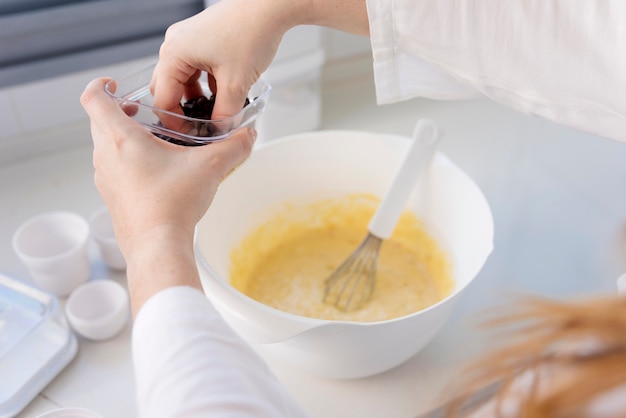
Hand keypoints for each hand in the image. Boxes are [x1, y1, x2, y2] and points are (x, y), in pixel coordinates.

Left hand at [80, 77, 255, 260]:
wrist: (157, 246)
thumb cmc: (172, 205)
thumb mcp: (210, 167)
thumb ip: (234, 146)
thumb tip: (248, 135)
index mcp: (121, 138)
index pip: (93, 98)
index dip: (101, 84)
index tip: (116, 85)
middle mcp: (106, 156)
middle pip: (99, 121)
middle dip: (121, 111)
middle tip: (147, 113)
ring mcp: (106, 179)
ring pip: (106, 147)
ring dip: (124, 138)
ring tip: (156, 143)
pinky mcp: (112, 198)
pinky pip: (114, 170)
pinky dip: (128, 163)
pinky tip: (157, 174)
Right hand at [150, 0, 368, 120]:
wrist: (269, 6)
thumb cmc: (250, 33)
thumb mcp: (236, 83)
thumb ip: (225, 113)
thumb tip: (220, 132)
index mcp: (174, 54)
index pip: (162, 99)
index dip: (175, 123)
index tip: (191, 136)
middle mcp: (175, 45)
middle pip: (167, 88)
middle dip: (183, 110)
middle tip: (200, 128)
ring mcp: (187, 40)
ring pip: (182, 79)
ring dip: (196, 98)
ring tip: (215, 111)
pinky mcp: (201, 39)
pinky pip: (195, 68)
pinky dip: (205, 84)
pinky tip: (223, 92)